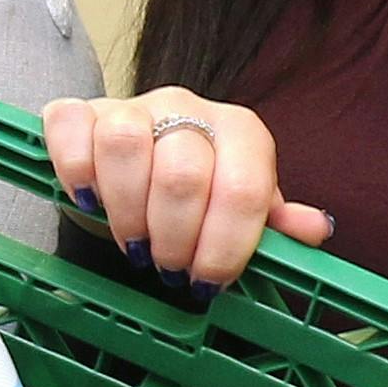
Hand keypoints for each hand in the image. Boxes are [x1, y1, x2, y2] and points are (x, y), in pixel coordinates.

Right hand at [42, 89, 333, 290]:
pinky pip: (72, 131)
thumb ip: (274, 223)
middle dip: (173, 239)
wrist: (139, 163)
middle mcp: (187, 106)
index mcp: (239, 131)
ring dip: (126, 212)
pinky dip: (76, 173)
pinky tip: (90, 201)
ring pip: (125, 146)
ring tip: (133, 241)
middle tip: (167, 267)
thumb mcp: (239, 211)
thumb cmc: (197, 195)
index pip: (242, 189)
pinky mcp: (80, 110)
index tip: (208, 282)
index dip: (225, 246)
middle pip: (182, 175)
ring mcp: (131, 104)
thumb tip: (315, 229)